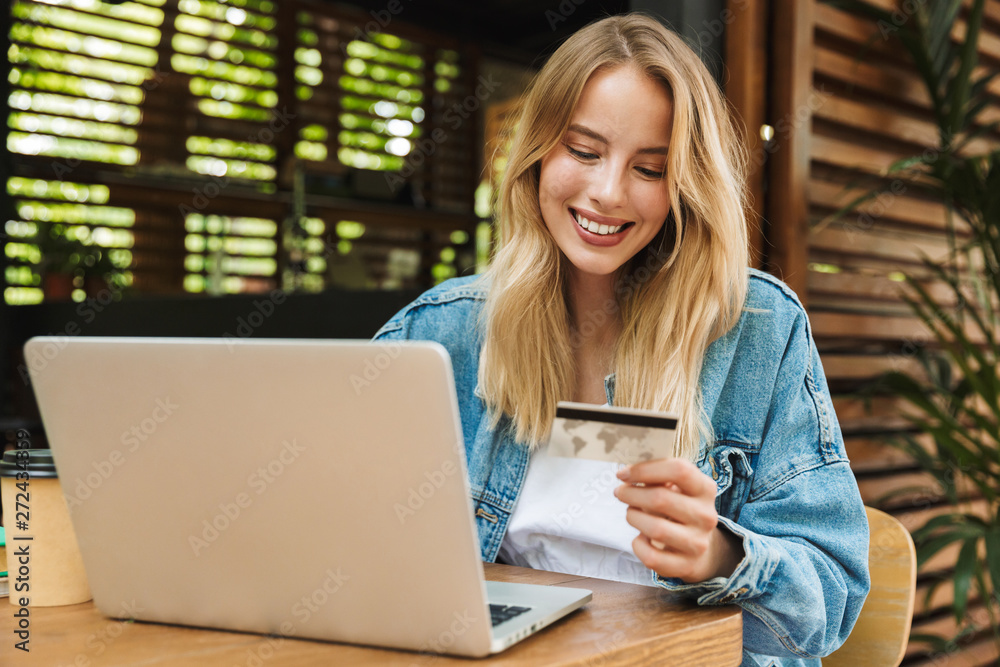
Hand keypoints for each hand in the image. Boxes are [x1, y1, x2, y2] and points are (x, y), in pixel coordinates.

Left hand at [614, 458, 742, 582]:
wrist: (698, 547)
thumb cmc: (678, 508)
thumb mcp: (677, 488)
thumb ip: (657, 477)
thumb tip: (627, 474)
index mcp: (705, 489)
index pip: (679, 470)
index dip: (645, 470)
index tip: (623, 474)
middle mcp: (706, 516)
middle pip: (661, 499)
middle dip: (631, 494)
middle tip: (620, 492)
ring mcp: (697, 543)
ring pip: (656, 529)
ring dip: (633, 517)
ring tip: (631, 513)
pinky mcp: (686, 565)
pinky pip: (652, 557)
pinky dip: (637, 545)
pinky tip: (640, 538)